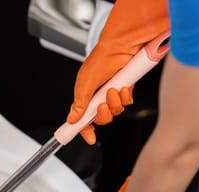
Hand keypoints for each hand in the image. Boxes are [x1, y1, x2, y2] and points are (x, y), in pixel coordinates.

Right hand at [69, 0, 168, 144]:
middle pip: (101, 117)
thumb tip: (72, 119)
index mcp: (85, 94)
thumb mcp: (85, 84)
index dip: (85, 129)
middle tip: (102, 105)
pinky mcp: (125, 88)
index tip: (90, 137)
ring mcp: (112, 92)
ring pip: (115, 111)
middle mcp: (98, 94)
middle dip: (103, 114)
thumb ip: (79, 104)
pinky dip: (125, 97)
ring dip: (115, 103)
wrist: (122, 47)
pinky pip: (126, 102)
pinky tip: (124, 87)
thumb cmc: (101, 59)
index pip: (83, 117)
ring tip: (114, 90)